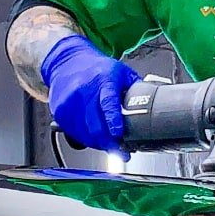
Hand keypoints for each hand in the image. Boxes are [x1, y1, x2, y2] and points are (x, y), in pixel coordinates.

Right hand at [40, 35, 139, 160]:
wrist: (68, 63)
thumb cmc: (97, 69)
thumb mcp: (122, 73)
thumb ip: (136, 89)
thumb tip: (154, 105)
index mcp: (104, 80)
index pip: (108, 103)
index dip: (113, 121)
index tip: (119, 134)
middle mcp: (84, 91)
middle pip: (96, 125)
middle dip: (110, 143)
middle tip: (122, 152)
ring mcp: (70, 102)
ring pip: (85, 133)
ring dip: (99, 144)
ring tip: (111, 146)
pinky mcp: (60, 112)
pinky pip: (75, 133)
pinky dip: (87, 139)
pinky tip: (95, 138)